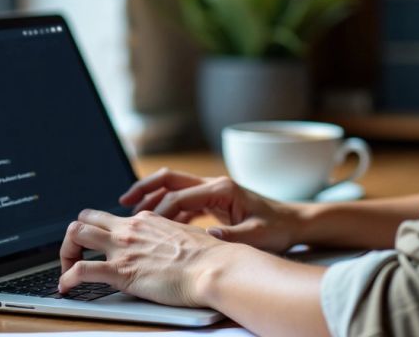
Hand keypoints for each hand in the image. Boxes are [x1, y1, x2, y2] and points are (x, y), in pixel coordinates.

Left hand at [58, 209, 238, 306]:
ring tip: (65, 271)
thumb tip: (178, 243)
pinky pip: (81, 270)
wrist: (215, 268)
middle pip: (85, 219)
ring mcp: (123, 248)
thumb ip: (174, 237)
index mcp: (146, 220)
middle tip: (76, 256)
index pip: (110, 217)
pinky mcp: (121, 271)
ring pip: (75, 234)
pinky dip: (66, 279)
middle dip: (74, 237)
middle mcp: (130, 229)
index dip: (99, 231)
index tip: (98, 246)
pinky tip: (65, 288)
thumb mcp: (188, 236)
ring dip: (65, 253)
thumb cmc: (211, 257)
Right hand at [119, 168, 301, 251]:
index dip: (160, 211)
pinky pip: (183, 201)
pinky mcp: (214, 201)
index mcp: (222, 189)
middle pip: (170, 179)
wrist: (295, 222)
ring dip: (153, 198)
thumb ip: (232, 237)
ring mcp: (213, 191)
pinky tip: (157, 224)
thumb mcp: (257, 236)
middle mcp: (214, 185)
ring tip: (132, 213)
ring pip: (174, 188)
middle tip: (123, 202)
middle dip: (145, 188)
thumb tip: (207, 238)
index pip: (180, 197)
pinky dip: (167, 209)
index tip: (143, 225)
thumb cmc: (278, 228)